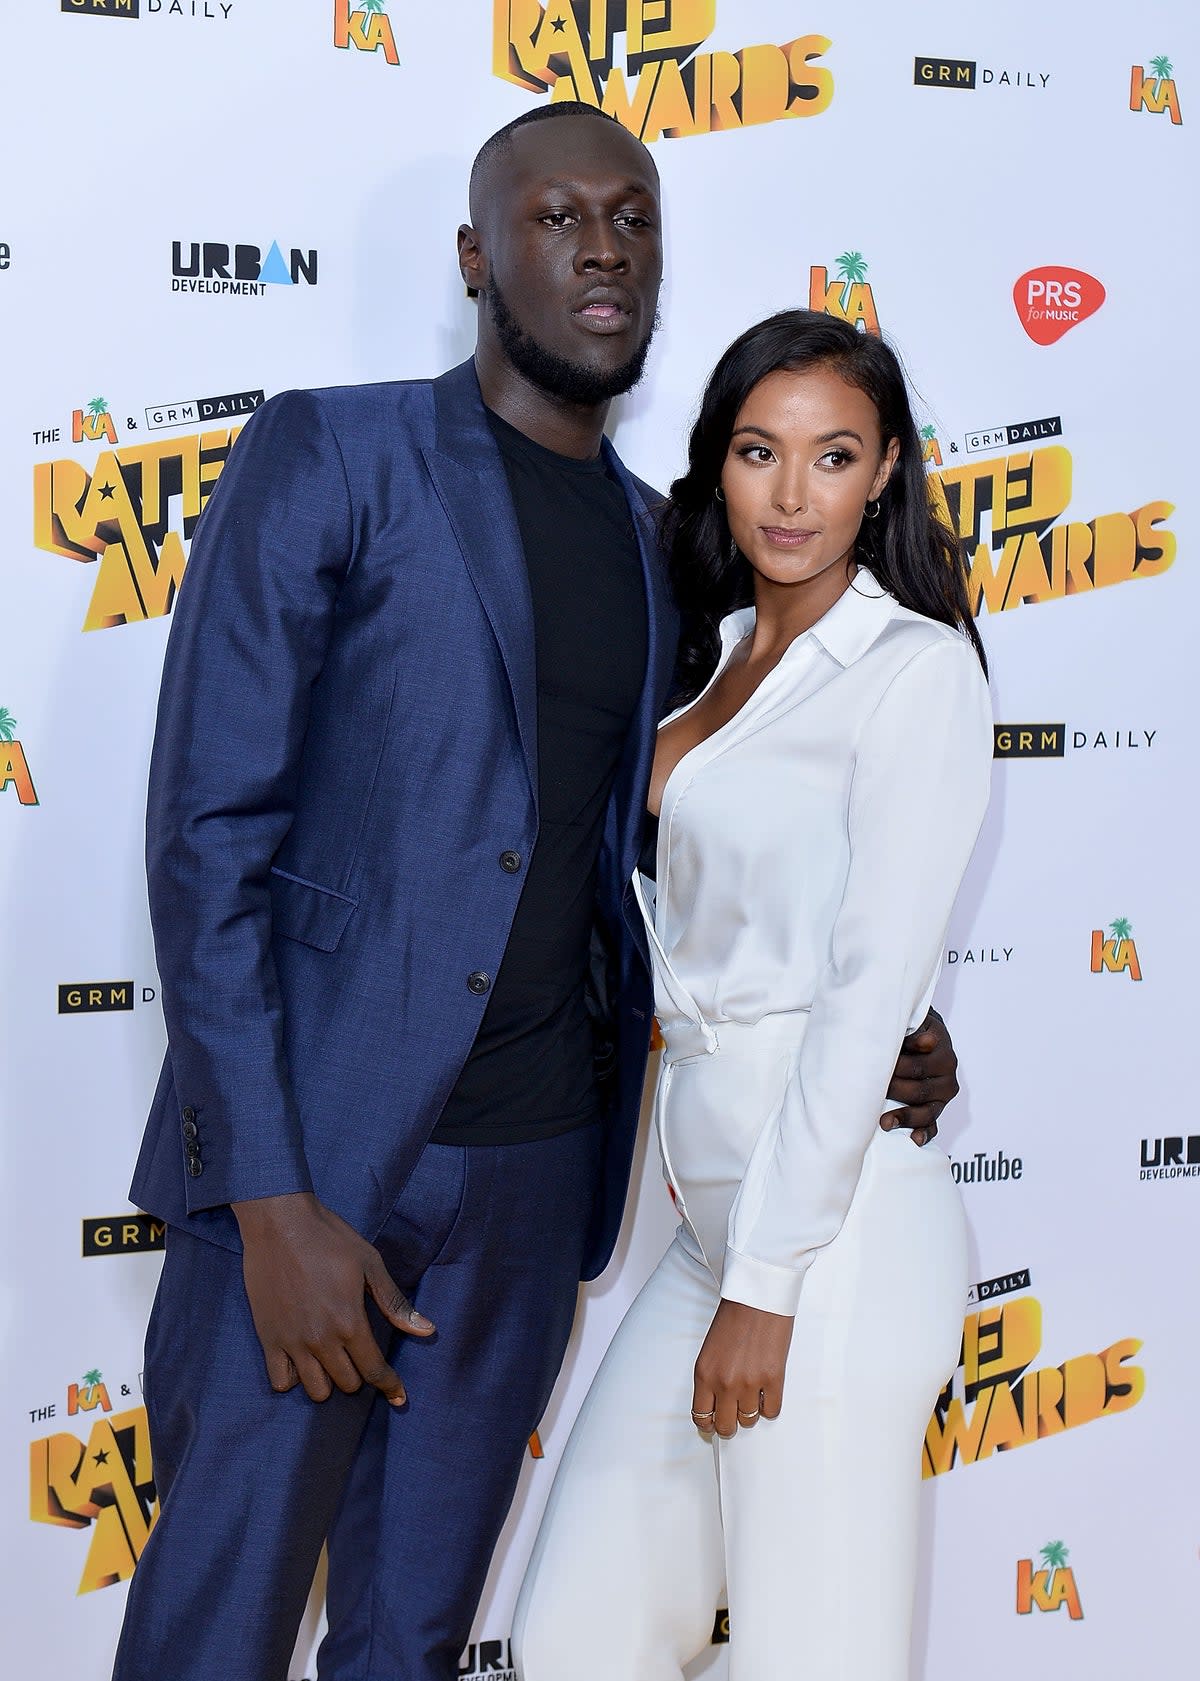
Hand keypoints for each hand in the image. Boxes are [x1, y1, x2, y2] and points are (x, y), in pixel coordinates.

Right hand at [232, 1191, 434, 1405]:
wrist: (279, 1223)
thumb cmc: (329, 1239)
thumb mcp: (370, 1264)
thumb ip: (395, 1303)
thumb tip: (427, 1331)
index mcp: (350, 1323)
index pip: (374, 1370)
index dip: (390, 1386)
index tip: (398, 1396)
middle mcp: (321, 1340)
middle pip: (347, 1383)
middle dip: (361, 1376)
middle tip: (360, 1357)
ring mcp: (292, 1342)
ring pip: (316, 1390)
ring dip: (329, 1381)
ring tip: (333, 1361)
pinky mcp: (268, 1338)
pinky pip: (281, 1381)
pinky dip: (294, 1379)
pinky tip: (303, 1363)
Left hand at [691, 1298, 792, 1438]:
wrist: (757, 1296)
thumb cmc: (733, 1317)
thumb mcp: (710, 1350)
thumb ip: (711, 1378)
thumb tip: (717, 1404)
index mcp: (704, 1374)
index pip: (701, 1417)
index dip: (708, 1423)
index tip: (713, 1421)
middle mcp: (724, 1383)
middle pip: (725, 1426)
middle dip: (729, 1423)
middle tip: (734, 1413)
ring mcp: (750, 1383)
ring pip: (749, 1419)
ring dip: (751, 1409)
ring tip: (752, 1390)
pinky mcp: (773, 1378)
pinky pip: (771, 1411)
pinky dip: (770, 1404)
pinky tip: (767, 1389)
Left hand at [880, 1006, 958, 1145]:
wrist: (924, 1034)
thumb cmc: (910, 1029)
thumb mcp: (911, 1023)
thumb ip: (910, 1031)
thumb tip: (923, 1040)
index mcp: (941, 1051)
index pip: (918, 1066)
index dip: (897, 1069)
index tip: (878, 1070)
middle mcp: (947, 1074)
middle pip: (919, 1089)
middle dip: (894, 1092)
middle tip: (870, 1093)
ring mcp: (943, 1094)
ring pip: (926, 1110)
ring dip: (906, 1117)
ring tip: (885, 1122)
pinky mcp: (937, 1108)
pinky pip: (933, 1124)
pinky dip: (924, 1133)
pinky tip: (915, 1139)